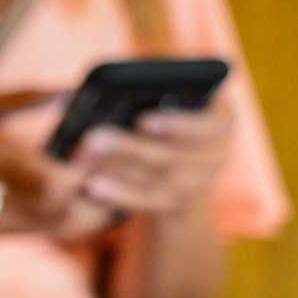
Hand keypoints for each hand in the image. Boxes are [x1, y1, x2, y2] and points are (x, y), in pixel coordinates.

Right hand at [0, 90, 117, 238]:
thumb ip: (23, 97)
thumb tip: (70, 90)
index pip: (53, 181)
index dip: (82, 174)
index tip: (94, 154)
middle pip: (64, 210)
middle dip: (96, 196)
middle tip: (119, 174)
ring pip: (60, 229)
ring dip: (92, 214)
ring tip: (114, 193)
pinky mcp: (0, 236)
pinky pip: (48, 235)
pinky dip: (74, 223)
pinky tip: (88, 207)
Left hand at [75, 99, 232, 217]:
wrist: (177, 163)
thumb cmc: (161, 112)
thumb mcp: (157, 98)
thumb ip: (135, 91)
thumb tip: (77, 96)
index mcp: (221, 118)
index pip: (210, 124)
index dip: (177, 124)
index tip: (142, 120)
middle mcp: (218, 153)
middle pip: (173, 155)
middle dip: (129, 147)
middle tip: (90, 139)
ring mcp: (201, 184)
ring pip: (159, 182)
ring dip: (118, 172)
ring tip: (84, 162)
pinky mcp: (179, 206)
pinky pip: (148, 202)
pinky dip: (120, 193)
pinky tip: (92, 186)